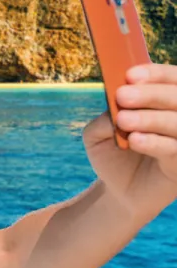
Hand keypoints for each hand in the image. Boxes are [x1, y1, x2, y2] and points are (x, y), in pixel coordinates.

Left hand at [84, 64, 176, 218]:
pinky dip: (156, 142)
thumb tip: (115, 107)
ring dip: (151, 118)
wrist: (118, 193)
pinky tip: (135, 140)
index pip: (172, 79)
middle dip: (151, 93)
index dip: (156, 74)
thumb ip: (105, 118)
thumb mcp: (98, 134)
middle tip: (123, 95)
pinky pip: (175, 150)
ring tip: (124, 120)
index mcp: (164, 104)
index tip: (130, 75)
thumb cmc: (112, 156)